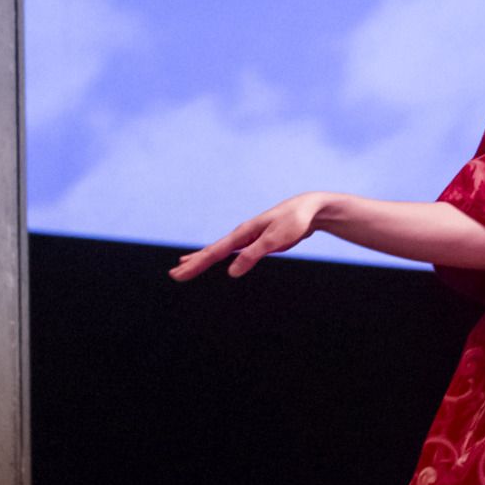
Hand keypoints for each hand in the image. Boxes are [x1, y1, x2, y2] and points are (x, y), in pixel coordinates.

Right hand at [169, 192, 328, 281]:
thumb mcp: (275, 240)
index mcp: (243, 233)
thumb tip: (231, 272)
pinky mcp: (256, 241)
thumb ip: (253, 255)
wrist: (310, 209)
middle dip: (193, 263)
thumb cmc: (294, 221)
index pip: (214, 252)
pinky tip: (215, 258)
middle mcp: (241, 234)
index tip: (179, 274)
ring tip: (183, 266)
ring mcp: (248, 237)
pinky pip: (231, 251)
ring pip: (219, 250)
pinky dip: (218, 255)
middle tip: (174, 275)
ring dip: (201, 258)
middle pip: (212, 251)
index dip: (196, 264)